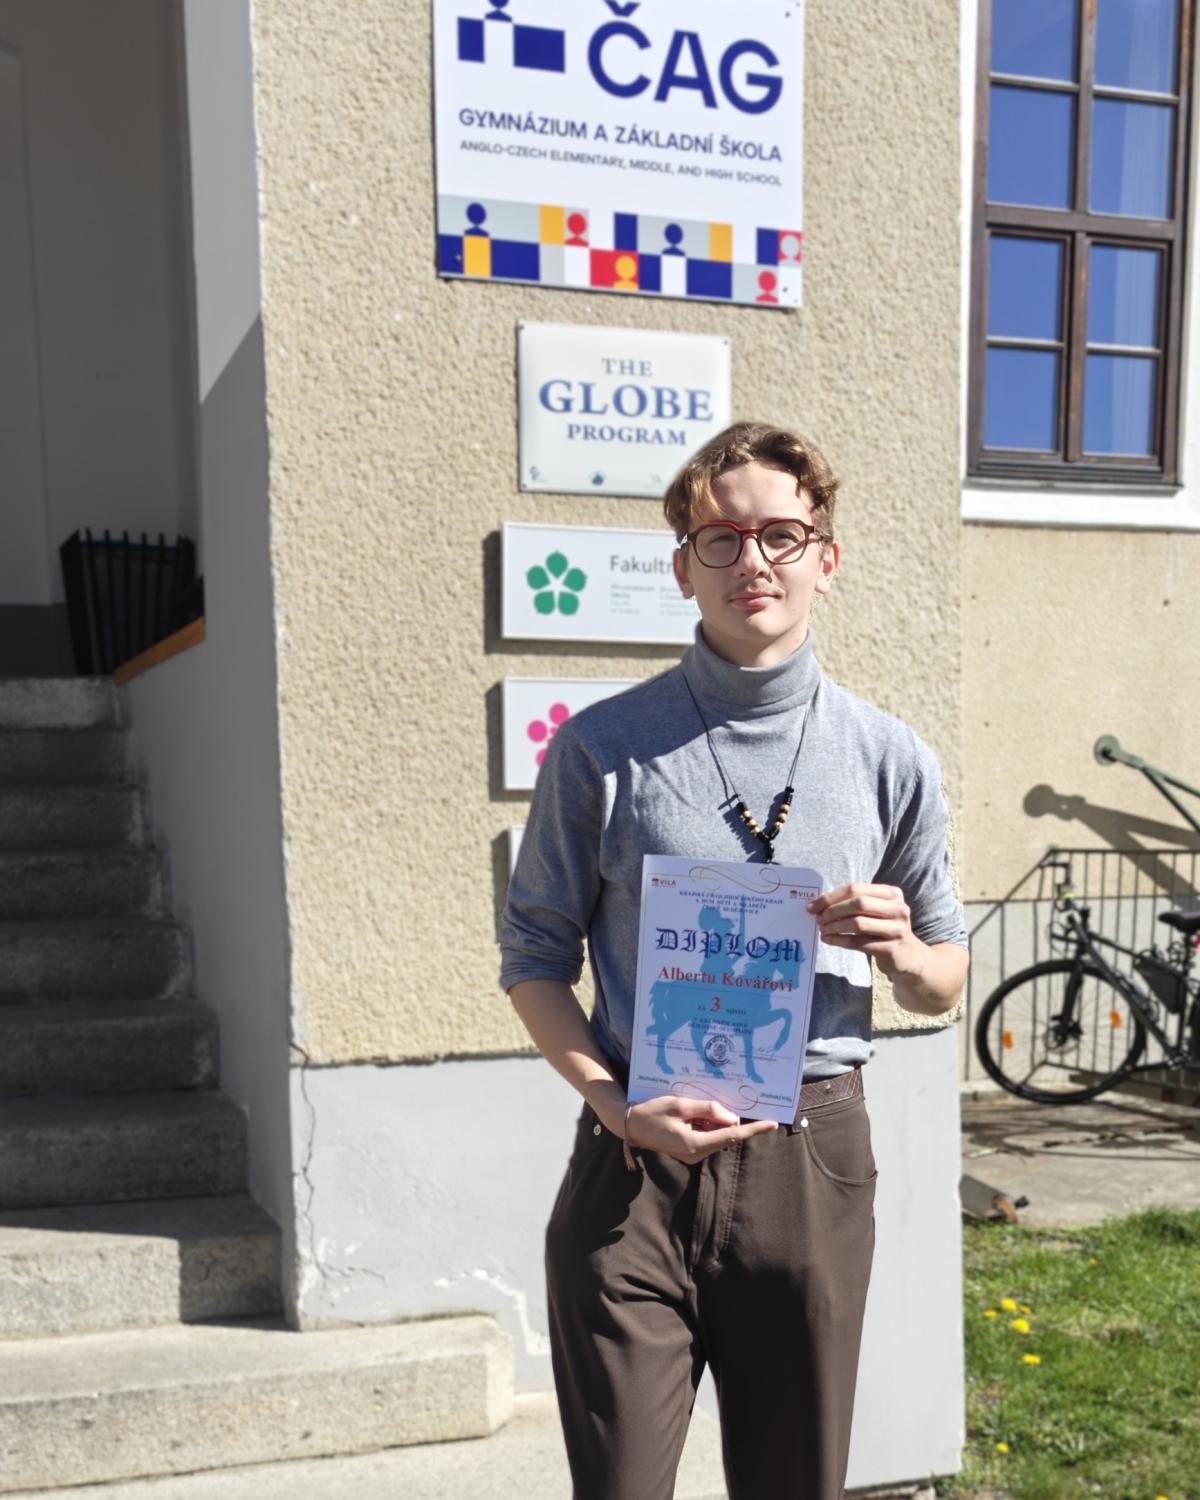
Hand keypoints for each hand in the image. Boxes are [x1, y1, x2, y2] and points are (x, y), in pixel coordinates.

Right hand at [625, 1095, 777, 1162]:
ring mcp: (693, 1154)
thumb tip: (731, 1117)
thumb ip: (707, 1109)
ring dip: (711, 1120)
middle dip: (723, 1117)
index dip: (754, 1129)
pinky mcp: (689, 1151)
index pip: (732, 1135)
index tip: (772, 1124)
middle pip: (724, 1134)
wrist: (630, 1125)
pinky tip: (688, 1114)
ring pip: (716, 1134)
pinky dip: (704, 1124)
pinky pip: (706, 1136)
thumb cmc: (652, 1111)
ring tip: (688, 1108)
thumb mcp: (680, 1104)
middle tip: (703, 1102)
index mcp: (695, 1144)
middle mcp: (696, 1154)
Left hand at [806, 882, 929, 981]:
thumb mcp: (875, 912)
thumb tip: (818, 904)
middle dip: (832, 911)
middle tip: (818, 919)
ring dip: (835, 927)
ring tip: (823, 930)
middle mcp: (898, 908)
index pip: (855, 889)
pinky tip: (829, 940)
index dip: (831, 897)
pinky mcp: (892, 949)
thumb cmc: (884, 930)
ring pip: (858, 924)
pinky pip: (859, 943)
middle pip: (858, 903)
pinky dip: (840, 941)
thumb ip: (853, 904)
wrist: (908, 956)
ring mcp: (897, 929)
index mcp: (891, 894)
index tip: (813, 906)